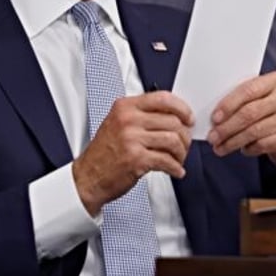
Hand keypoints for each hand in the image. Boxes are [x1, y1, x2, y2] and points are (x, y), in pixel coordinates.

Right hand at [72, 91, 193, 215]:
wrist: (87, 177)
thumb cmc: (103, 153)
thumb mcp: (117, 122)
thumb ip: (141, 115)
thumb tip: (173, 116)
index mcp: (125, 107)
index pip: (162, 98)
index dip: (182, 108)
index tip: (188, 118)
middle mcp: (128, 120)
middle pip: (172, 121)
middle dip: (184, 136)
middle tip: (184, 144)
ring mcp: (132, 139)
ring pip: (173, 140)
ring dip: (181, 153)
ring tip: (179, 159)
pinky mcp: (136, 159)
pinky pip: (167, 161)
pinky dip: (176, 168)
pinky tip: (175, 170)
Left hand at [206, 71, 275, 177]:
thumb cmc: (268, 111)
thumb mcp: (259, 98)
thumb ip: (241, 99)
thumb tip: (214, 116)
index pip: (248, 90)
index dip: (228, 105)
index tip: (214, 119)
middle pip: (250, 112)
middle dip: (227, 127)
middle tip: (212, 138)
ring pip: (255, 131)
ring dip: (233, 141)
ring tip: (220, 147)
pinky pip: (264, 144)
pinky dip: (249, 148)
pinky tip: (242, 149)